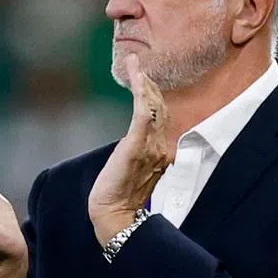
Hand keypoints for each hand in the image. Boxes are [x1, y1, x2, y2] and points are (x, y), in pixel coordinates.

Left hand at [88, 53, 173, 244]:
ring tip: (135, 65)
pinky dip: (140, 92)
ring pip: (153, 106)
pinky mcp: (136, 144)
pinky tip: (137, 76)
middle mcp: (162, 146)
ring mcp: (151, 145)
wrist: (114, 213)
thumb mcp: (134, 169)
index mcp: (162, 152)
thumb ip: (140, 153)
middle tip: (138, 65)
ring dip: (143, 82)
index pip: (162, 118)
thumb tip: (135, 141)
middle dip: (149, 84)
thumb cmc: (120, 194)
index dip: (154, 97)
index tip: (145, 80)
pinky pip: (142, 112)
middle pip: (160, 107)